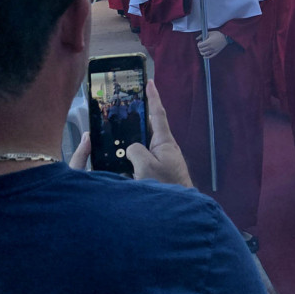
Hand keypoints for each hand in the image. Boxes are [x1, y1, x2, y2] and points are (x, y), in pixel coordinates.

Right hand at [69, 80, 192, 187]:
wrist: (178, 211)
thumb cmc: (165, 187)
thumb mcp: (146, 166)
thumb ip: (135, 151)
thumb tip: (133, 149)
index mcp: (165, 142)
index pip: (158, 114)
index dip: (153, 97)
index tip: (150, 82)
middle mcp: (164, 148)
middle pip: (149, 127)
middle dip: (138, 115)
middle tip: (124, 105)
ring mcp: (162, 160)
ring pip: (144, 143)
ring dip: (132, 136)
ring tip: (116, 130)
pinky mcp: (157, 171)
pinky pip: (142, 157)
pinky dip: (132, 154)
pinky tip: (120, 157)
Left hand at [196, 31, 227, 58]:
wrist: (226, 37)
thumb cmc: (218, 34)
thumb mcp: (209, 33)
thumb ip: (202, 35)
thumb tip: (196, 39)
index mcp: (208, 42)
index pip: (199, 46)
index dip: (198, 44)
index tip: (200, 42)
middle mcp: (210, 47)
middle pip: (201, 50)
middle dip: (200, 48)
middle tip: (201, 45)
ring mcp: (213, 50)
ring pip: (204, 54)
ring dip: (202, 52)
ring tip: (203, 49)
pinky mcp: (216, 52)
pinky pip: (210, 57)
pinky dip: (206, 57)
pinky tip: (204, 56)